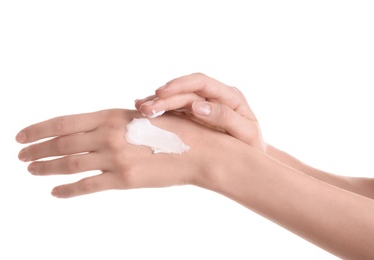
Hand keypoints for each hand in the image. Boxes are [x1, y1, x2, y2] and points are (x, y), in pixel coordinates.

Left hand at [16, 109, 236, 197]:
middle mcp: (109, 135)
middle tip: (21, 157)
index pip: (63, 122)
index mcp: (111, 115)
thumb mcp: (141, 116)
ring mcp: (116, 158)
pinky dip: (68, 190)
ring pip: (69, 164)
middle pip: (61, 143)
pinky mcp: (125, 180)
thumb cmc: (174, 129)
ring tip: (32, 170)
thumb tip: (91, 127)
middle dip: (36, 150)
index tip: (22, 136)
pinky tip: (56, 192)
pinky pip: (88, 186)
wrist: (199, 150)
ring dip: (46, 168)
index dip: (38, 129)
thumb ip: (113, 122)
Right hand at [135, 73, 265, 151]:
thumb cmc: (252, 147)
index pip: (201, 82)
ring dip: (158, 102)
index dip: (180, 85)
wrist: (252, 159)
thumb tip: (197, 106)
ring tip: (139, 108)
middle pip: (185, 91)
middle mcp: (213, 97)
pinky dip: (160, 111)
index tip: (161, 93)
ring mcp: (202, 106)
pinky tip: (143, 112)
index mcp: (228, 96)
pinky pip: (174, 111)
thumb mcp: (246, 133)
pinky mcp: (193, 117)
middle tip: (144, 108)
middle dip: (163, 97)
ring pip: (176, 99)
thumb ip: (225, 117)